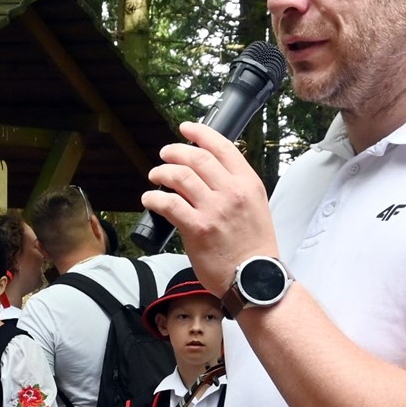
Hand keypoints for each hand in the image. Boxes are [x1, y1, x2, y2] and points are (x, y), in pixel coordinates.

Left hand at [141, 121, 277, 294]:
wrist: (254, 278)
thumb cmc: (254, 247)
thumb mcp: (256, 206)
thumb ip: (236, 187)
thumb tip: (210, 173)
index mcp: (248, 183)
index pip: (222, 147)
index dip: (200, 133)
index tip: (186, 129)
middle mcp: (232, 192)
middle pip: (196, 157)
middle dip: (175, 151)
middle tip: (165, 154)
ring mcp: (214, 209)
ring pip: (180, 176)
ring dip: (162, 172)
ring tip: (155, 176)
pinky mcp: (197, 227)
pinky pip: (169, 203)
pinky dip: (154, 197)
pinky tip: (150, 198)